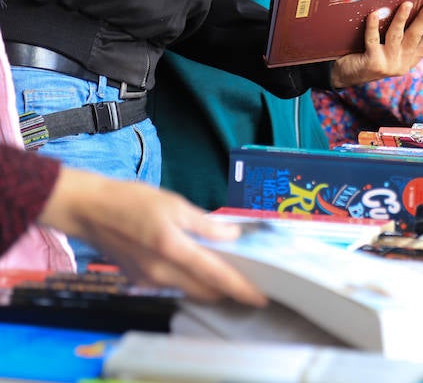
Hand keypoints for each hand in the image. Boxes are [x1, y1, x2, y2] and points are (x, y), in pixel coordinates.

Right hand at [38, 169, 266, 305]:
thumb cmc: (130, 200)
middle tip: (248, 280)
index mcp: (173, 249)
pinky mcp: (140, 280)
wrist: (88, 210)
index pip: (215, 276)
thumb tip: (232, 236)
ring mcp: (149, 280)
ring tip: (228, 270)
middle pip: (205, 291)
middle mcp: (161, 272)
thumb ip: (205, 224)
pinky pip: (174, 284)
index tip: (260, 296)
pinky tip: (197, 264)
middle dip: (229, 290)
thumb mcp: (174, 204)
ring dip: (210, 285)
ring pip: (190, 290)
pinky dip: (190, 279)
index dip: (240, 288)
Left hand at [331, 1, 422, 86]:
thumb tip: (411, 6)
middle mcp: (401, 63)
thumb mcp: (390, 50)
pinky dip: (373, 25)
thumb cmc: (369, 55)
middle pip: (415, 37)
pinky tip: (375, 13)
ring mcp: (387, 64)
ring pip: (396, 37)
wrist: (346, 75)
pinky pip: (372, 40)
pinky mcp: (372, 62)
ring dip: (402, 19)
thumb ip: (401, 38)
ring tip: (407, 4)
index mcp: (409, 60)